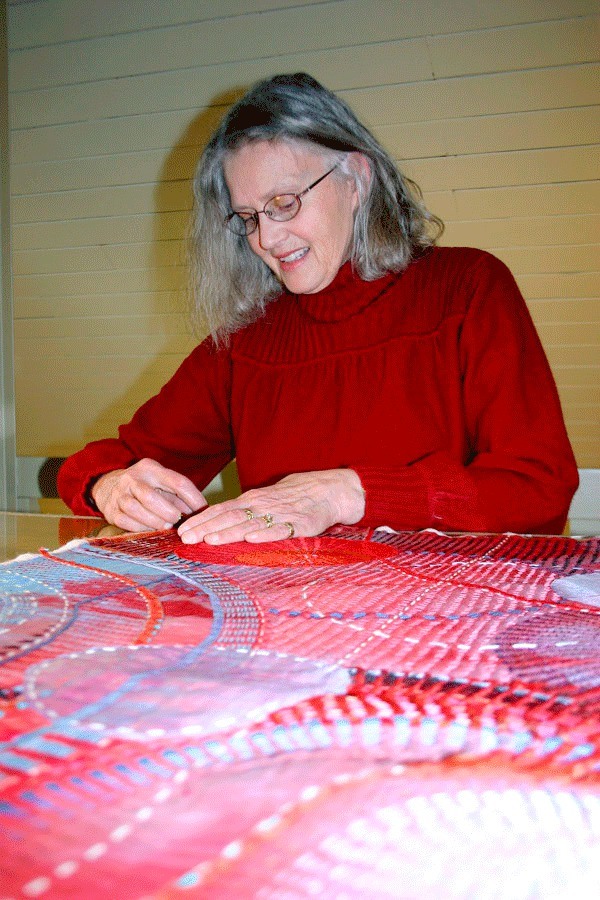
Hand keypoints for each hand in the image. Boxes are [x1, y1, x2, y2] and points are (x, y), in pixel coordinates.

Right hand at [91, 458, 206, 531]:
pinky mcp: (111, 511)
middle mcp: (132, 479)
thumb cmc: (144, 486)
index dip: (193, 498)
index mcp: (151, 469)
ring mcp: (119, 494)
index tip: (203, 510)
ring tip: (165, 526)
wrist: (107, 485)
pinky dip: (141, 528)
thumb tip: (201, 513)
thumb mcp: (161, 483)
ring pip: (135, 509)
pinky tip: (150, 529)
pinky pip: (126, 522)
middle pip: (151, 497)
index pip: (177, 482)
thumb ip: (179, 497)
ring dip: (154, 521)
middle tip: (177, 520)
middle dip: (168, 512)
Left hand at [177, 469, 364, 544]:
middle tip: (185, 538)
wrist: (327, 490)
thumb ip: (242, 512)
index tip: (182, 531)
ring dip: (229, 532)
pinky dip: (266, 534)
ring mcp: (280, 514)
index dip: (201, 520)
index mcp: (251, 500)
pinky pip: (281, 530)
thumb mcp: (263, 500)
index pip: (221, 510)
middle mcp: (261, 506)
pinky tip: (252, 539)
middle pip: (230, 517)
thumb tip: (214, 525)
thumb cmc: (291, 497)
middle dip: (206, 528)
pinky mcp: (299, 524)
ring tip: (210, 540)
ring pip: (250, 523)